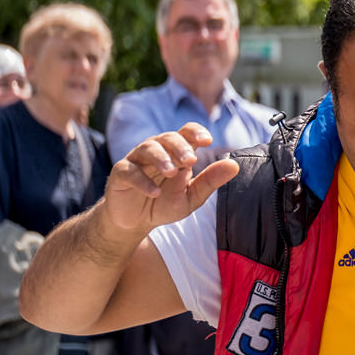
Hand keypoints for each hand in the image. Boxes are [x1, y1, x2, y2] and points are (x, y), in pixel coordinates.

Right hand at [100, 122, 238, 236]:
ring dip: (161, 158)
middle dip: (180, 147)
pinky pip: (129, 171)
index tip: (207, 141)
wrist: (135, 222)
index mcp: (176, 153)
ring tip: (172, 171)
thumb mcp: (191, 197)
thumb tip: (234, 166)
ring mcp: (137, 160)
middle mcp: (157, 151)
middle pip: (168, 137)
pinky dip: (143, 180)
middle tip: (190, 161)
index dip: (195, 132)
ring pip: (147, 148)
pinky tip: (155, 192)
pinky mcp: (120, 174)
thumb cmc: (164, 203)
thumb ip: (210, 181)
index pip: (186, 132)